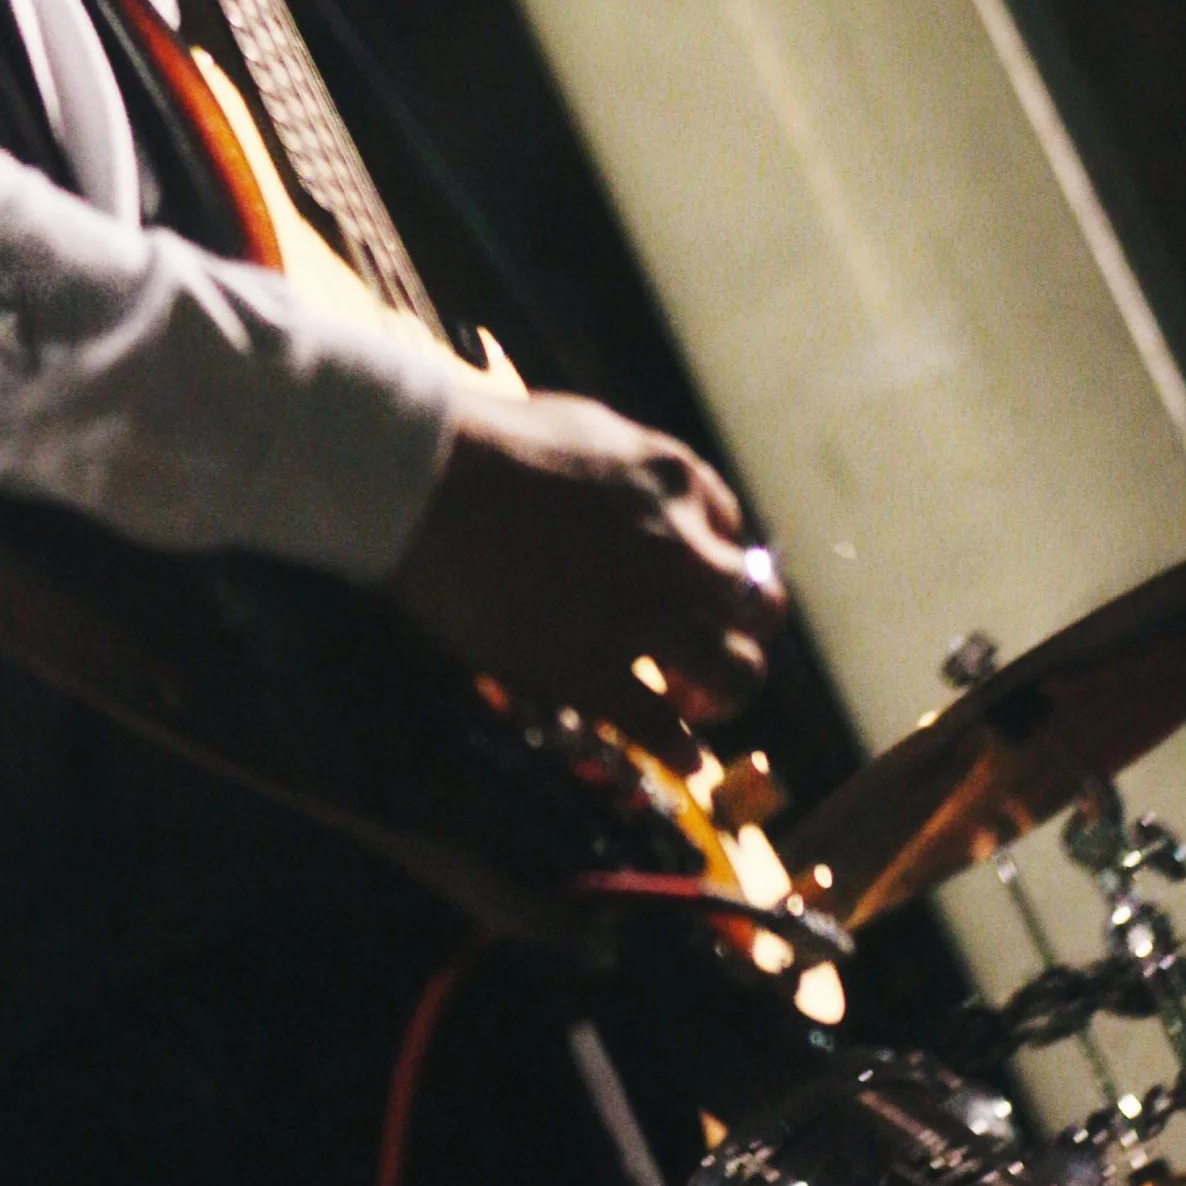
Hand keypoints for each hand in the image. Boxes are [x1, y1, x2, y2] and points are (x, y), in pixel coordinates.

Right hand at [387, 383, 784, 770]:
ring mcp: (643, 617)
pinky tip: (679, 758)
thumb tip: (648, 494)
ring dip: (722, 695)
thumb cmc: (488, 440)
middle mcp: (679, 552)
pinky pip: (665, 731)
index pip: (734, 533)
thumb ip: (633, 466)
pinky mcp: (594, 673)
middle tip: (710, 650)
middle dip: (742, 633)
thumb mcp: (586, 427)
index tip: (698, 587)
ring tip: (695, 703)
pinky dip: (680, 750)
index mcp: (675, 483)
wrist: (427, 480)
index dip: (717, 564)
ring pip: (734, 675)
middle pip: (758, 611)